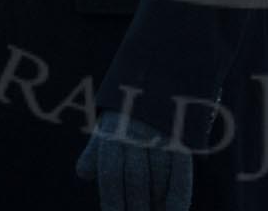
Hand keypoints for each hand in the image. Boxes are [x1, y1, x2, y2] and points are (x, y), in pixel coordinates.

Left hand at [75, 111, 191, 210]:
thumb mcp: (108, 122)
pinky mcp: (183, 137)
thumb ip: (95, 150)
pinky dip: (179, 197)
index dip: (113, 203)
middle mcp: (137, 132)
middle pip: (136, 181)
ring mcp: (161, 134)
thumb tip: (84, 174)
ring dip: (157, 205)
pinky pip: (181, 172)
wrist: (164, 70)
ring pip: (159, 179)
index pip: (111, 176)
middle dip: (136, 208)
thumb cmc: (130, 107)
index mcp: (113, 130)